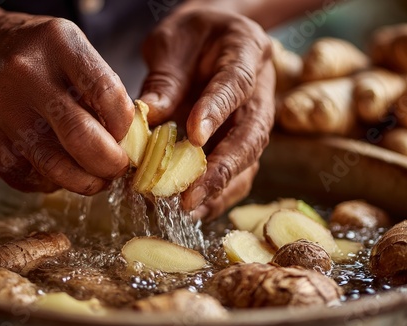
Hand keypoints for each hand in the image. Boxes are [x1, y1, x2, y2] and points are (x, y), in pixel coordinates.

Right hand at [0, 10, 133, 193]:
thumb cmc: (36, 54)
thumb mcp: (73, 50)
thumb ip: (101, 91)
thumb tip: (128, 143)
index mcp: (58, 44)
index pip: (107, 95)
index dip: (125, 126)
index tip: (126, 137)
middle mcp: (24, 74)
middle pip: (81, 138)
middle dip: (109, 165)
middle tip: (116, 169)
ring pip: (52, 167)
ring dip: (83, 182)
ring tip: (95, 179)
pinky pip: (25, 176)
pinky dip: (49, 182)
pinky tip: (57, 171)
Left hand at [139, 6, 274, 218]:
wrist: (211, 37)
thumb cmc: (191, 35)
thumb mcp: (172, 43)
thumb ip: (165, 78)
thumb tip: (147, 115)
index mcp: (246, 50)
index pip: (236, 83)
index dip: (217, 111)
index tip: (194, 136)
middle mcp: (259, 90)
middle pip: (252, 134)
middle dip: (223, 168)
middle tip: (190, 194)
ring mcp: (254, 119)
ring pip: (249, 160)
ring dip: (220, 188)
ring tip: (187, 208)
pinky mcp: (241, 141)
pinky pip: (239, 172)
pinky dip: (218, 194)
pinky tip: (193, 209)